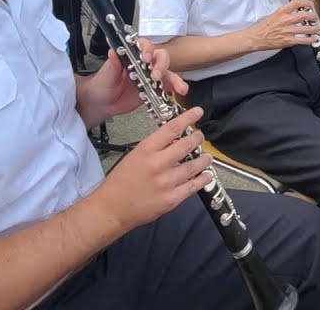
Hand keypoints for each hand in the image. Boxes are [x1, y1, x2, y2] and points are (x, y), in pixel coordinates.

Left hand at [86, 40, 184, 118]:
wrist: (103, 104)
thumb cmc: (102, 86)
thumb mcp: (105, 75)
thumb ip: (112, 65)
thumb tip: (113, 51)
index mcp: (131, 56)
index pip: (143, 46)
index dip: (147, 50)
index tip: (146, 58)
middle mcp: (143, 64)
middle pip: (159, 57)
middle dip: (162, 65)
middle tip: (157, 75)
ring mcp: (149, 76)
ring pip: (167, 73)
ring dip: (174, 79)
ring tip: (179, 87)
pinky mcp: (153, 88)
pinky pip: (167, 87)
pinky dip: (174, 89)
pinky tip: (178, 92)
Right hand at [95, 106, 210, 228]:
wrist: (113, 207)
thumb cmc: (121, 182)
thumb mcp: (135, 155)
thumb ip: (154, 146)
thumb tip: (174, 138)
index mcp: (146, 150)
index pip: (172, 128)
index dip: (188, 118)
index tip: (197, 112)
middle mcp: (158, 164)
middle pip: (186, 145)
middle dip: (197, 138)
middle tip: (200, 137)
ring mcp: (166, 182)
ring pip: (194, 166)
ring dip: (203, 159)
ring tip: (206, 157)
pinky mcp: (171, 199)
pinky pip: (193, 186)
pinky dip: (203, 179)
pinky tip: (206, 175)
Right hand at [249, 0, 318, 50]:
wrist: (256, 38)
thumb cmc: (263, 27)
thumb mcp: (273, 15)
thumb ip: (284, 13)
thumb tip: (293, 11)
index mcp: (281, 12)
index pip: (297, 3)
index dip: (306, 2)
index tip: (309, 4)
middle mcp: (286, 20)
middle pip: (305, 15)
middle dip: (313, 16)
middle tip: (315, 17)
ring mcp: (288, 31)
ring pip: (307, 28)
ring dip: (314, 28)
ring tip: (317, 28)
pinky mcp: (289, 41)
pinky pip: (303, 40)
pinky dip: (310, 40)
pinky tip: (312, 39)